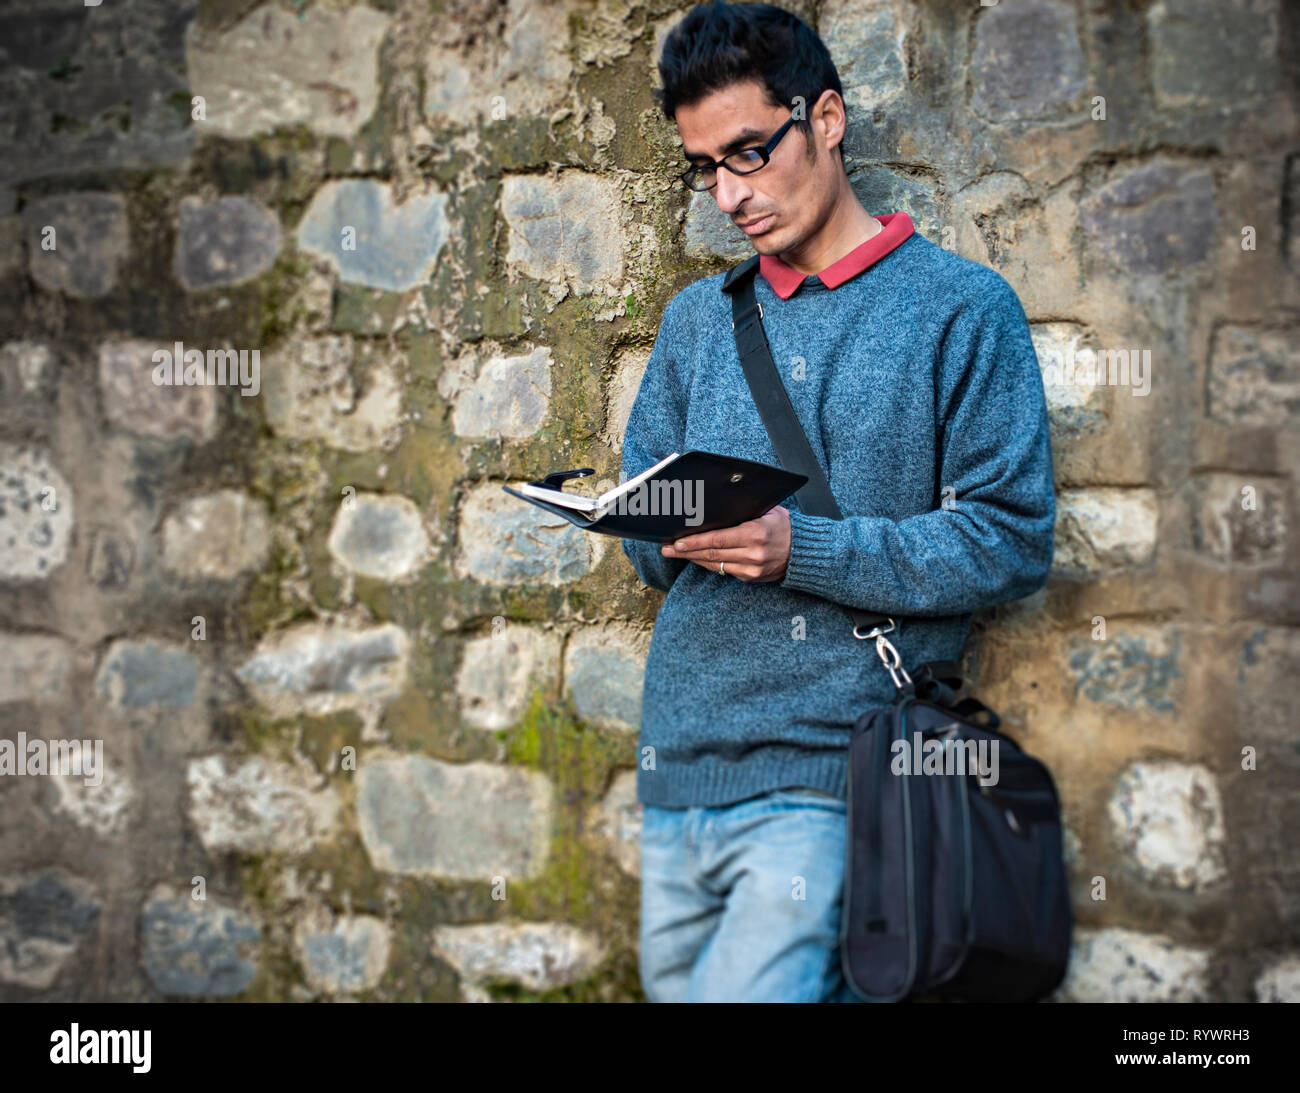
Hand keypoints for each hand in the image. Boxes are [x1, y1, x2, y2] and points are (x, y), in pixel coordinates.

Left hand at [660, 505, 791, 581]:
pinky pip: (723, 570)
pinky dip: (708, 563)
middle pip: (711, 554)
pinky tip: (695, 557)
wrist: (803, 552)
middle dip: (686, 551)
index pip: (717, 539)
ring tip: (674, 553)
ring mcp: (751, 569)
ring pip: (714, 564)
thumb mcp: (767, 511)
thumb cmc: (783, 526)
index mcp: (755, 534)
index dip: (694, 542)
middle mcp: (752, 554)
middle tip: (666, 549)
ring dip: (693, 558)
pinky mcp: (750, 578)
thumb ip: (744, 510)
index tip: (676, 542)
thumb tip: (714, 505)